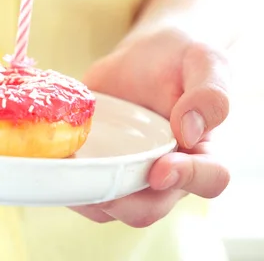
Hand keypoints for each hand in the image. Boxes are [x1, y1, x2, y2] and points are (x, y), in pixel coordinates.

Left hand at [70, 29, 230, 227]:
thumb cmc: (178, 57)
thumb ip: (209, 93)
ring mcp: (130, 173)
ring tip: (68, 169)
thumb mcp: (203, 60)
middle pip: (152, 207)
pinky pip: (84, 191)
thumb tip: (191, 131)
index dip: (187, 179)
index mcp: (203, 151)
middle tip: (99, 174)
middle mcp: (167, 173)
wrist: (141, 55)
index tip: (161, 168)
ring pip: (112, 208)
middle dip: (127, 202)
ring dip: (89, 197)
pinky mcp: (100, 166)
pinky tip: (53, 163)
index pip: (210, 179)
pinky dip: (68, 184)